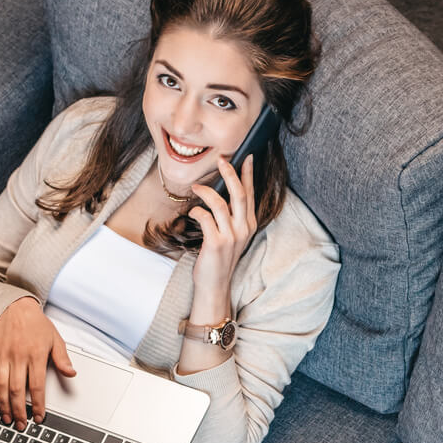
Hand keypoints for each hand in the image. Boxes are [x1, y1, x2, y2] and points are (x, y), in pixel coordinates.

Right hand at [0, 296, 72, 423]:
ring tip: (7, 417)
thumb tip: (71, 373)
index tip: (38, 417)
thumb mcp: (55, 339)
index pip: (37, 386)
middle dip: (19, 411)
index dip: (37, 404)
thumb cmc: (36, 323)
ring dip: (3, 405)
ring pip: (1, 385)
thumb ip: (62, 358)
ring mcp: (2, 355)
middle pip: (17, 390)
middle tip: (21, 424)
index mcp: (36, 354)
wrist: (15, 306)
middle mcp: (18, 356)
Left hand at [186, 153, 256, 324]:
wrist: (214, 285)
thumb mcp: (231, 236)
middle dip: (230, 173)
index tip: (246, 157)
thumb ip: (230, 217)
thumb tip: (222, 193)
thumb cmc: (219, 259)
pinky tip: (192, 212)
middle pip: (239, 194)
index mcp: (249, 225)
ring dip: (206, 191)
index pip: (250, 194)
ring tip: (195, 187)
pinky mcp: (216, 243)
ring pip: (220, 203)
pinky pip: (205, 217)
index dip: (248, 174)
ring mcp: (231, 237)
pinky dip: (196, 211)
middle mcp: (243, 229)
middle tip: (221, 160)